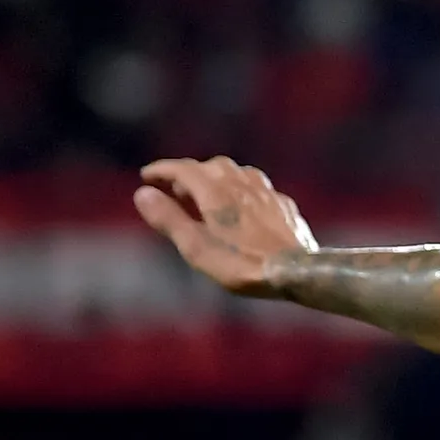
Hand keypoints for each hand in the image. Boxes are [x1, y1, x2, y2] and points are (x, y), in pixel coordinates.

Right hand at [134, 157, 316, 296]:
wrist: (297, 271)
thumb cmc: (243, 264)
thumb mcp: (197, 247)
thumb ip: (169, 219)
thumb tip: (142, 194)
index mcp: (214, 190)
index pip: (181, 169)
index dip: (161, 171)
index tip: (147, 176)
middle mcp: (240, 182)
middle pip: (209, 167)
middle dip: (189, 175)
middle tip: (176, 191)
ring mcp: (265, 191)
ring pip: (236, 173)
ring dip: (218, 179)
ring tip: (209, 197)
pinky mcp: (283, 204)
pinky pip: (257, 189)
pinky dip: (242, 192)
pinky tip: (244, 207)